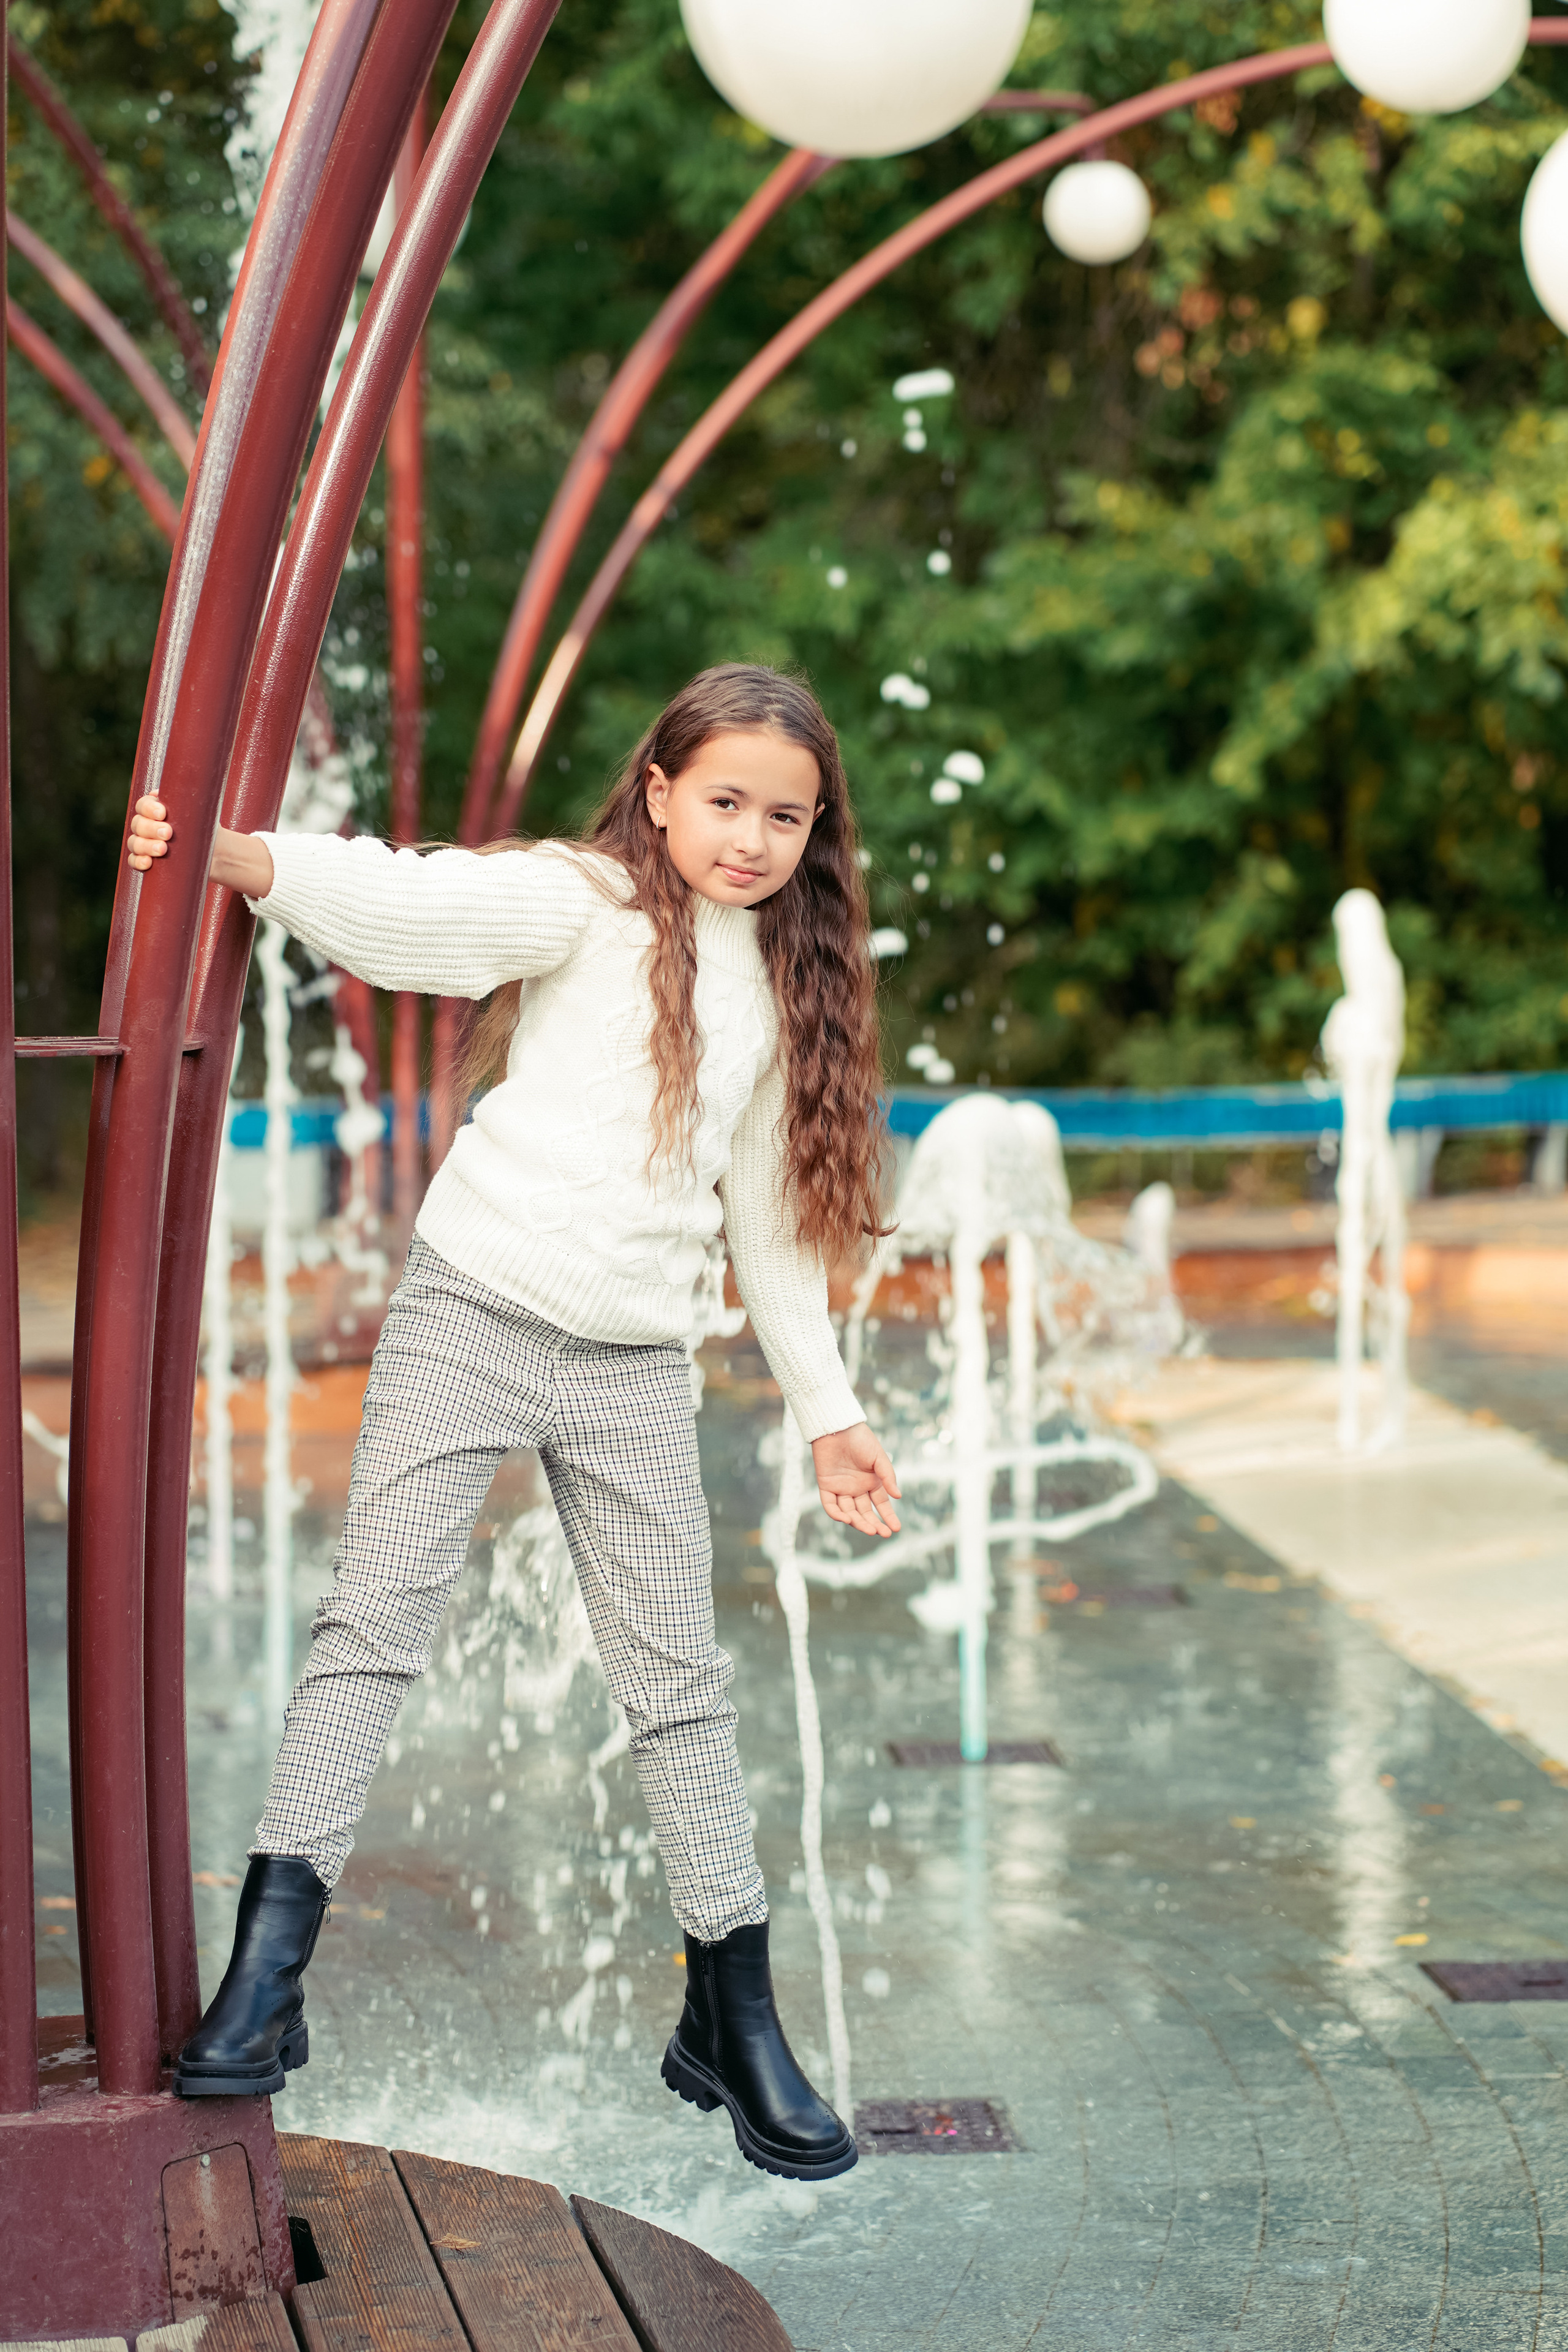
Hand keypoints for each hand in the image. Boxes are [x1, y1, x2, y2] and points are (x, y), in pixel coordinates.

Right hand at [126, 797, 273, 896]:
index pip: (143, 805)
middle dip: (151, 829)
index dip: (149, 809)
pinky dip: (138, 861)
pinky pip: (133, 860)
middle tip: (169, 834)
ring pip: (134, 842)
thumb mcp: (202, 809)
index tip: (163, 813)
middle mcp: (146, 824)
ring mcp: (143, 843)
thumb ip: (197, 795)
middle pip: (138, 824)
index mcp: (155, 808)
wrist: (213, 852)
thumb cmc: (205, 826)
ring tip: (163, 850)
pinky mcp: (146, 860)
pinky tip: (148, 863)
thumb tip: (207, 775)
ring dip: (145, 846)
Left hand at [811, 1421, 900, 1538]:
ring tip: (869, 1529)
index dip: (888, 1517)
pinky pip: (830, 1505)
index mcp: (871, 1482)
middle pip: (865, 1512)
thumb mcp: (879, 1458)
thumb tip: (898, 1496)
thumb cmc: (861, 1439)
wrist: (838, 1426)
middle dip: (874, 1524)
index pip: (881, 1504)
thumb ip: (888, 1477)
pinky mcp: (826, 1485)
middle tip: (883, 1534)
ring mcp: (841, 1488)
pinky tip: (847, 1519)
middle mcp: (857, 1488)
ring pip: (849, 1511)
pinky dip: (837, 1513)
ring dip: (858, 1522)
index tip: (896, 1528)